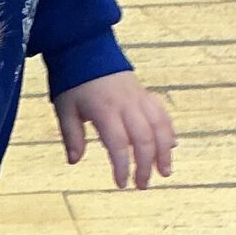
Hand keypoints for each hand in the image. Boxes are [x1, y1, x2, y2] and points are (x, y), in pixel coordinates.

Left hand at [55, 72, 175, 189]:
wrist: (87, 49)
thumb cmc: (73, 81)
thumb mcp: (65, 109)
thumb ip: (71, 136)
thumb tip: (74, 161)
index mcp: (104, 110)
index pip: (117, 144)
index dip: (122, 166)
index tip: (121, 184)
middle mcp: (126, 105)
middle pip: (144, 138)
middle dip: (145, 165)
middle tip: (142, 185)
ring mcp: (139, 98)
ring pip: (160, 126)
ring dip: (164, 151)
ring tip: (164, 172)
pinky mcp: (145, 94)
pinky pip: (162, 114)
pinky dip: (168, 131)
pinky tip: (171, 146)